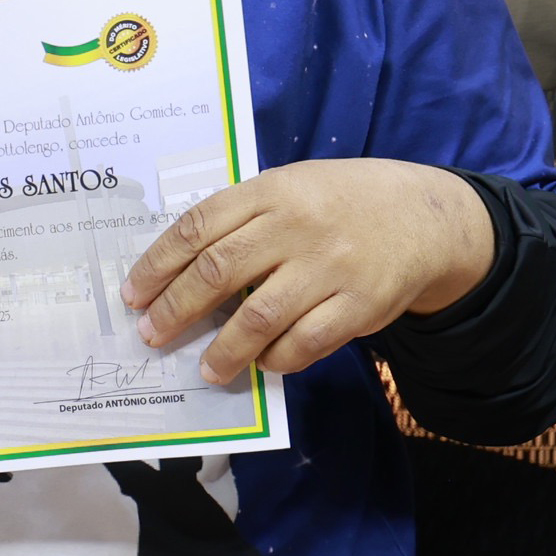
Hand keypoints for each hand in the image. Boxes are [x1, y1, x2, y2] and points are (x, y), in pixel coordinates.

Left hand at [122, 159, 494, 384]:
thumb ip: (244, 220)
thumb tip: (181, 274)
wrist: (421, 217)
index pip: (199, 227)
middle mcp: (296, 226)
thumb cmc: (339, 204)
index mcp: (272, 191)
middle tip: (152, 334)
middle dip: (176, 310)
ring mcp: (329, 266)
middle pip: (218, 272)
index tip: (134, 295)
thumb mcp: (291, 188)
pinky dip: (276, 359)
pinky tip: (262, 362)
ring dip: (224, 349)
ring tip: (206, 367)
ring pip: (259, 317)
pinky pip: (305, 343)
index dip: (159, 265)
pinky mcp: (358, 304)